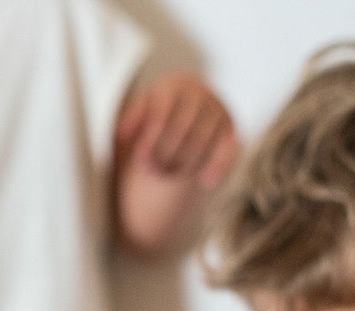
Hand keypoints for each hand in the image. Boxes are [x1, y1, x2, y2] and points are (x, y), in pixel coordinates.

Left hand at [116, 72, 237, 192]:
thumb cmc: (157, 117)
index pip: (164, 110)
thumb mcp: (143, 114)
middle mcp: (203, 94)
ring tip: (163, 177)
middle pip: (183, 126)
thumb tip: (122, 132)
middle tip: (149, 171)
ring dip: (182, 163)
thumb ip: (133, 119)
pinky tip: (207, 182)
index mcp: (177, 84)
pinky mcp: (232, 132)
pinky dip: (219, 165)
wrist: (188, 116)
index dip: (151, 137)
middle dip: (164, 152)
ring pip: (202, 140)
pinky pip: (229, 148)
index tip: (139, 160)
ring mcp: (220, 112)